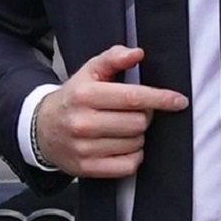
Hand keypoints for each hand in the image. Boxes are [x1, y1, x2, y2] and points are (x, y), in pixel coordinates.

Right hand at [34, 45, 186, 178]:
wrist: (41, 129)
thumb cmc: (73, 98)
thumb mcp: (87, 73)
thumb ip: (112, 59)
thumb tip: (137, 53)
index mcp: (84, 94)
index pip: (131, 97)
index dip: (160, 98)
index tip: (179, 100)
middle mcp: (82, 121)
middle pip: (138, 122)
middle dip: (144, 116)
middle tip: (134, 112)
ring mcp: (84, 147)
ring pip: (136, 143)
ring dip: (138, 136)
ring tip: (123, 128)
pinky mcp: (87, 168)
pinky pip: (128, 165)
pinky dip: (133, 156)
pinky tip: (122, 145)